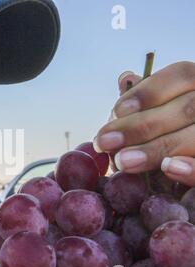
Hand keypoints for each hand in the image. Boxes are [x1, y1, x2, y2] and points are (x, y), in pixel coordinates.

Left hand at [94, 61, 194, 186]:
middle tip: (105, 142)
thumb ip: (149, 100)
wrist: (193, 153)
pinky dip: (192, 168)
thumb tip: (126, 78)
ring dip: (157, 149)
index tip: (117, 111)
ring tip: (123, 161)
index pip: (183, 75)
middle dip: (140, 126)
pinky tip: (168, 168)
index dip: (149, 91)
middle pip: (187, 108)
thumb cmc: (175, 132)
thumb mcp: (164, 111)